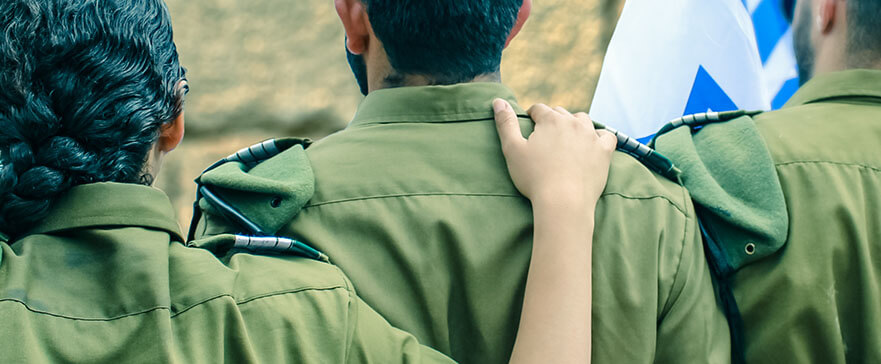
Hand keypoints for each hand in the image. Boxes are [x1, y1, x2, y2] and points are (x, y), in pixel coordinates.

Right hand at [493, 99, 616, 208]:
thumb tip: (497, 101)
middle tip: (546, 138)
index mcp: (550, 120)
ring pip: (583, 120)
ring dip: (575, 124)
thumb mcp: (512, 150)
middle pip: (561, 113)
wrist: (563, 202)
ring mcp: (591, 136)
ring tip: (567, 138)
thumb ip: (505, 123)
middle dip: (552, 121)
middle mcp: (573, 122)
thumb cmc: (534, 177)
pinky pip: (607, 136)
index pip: (539, 109)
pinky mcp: (604, 151)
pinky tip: (594, 143)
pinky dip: (600, 137)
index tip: (530, 127)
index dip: (532, 116)